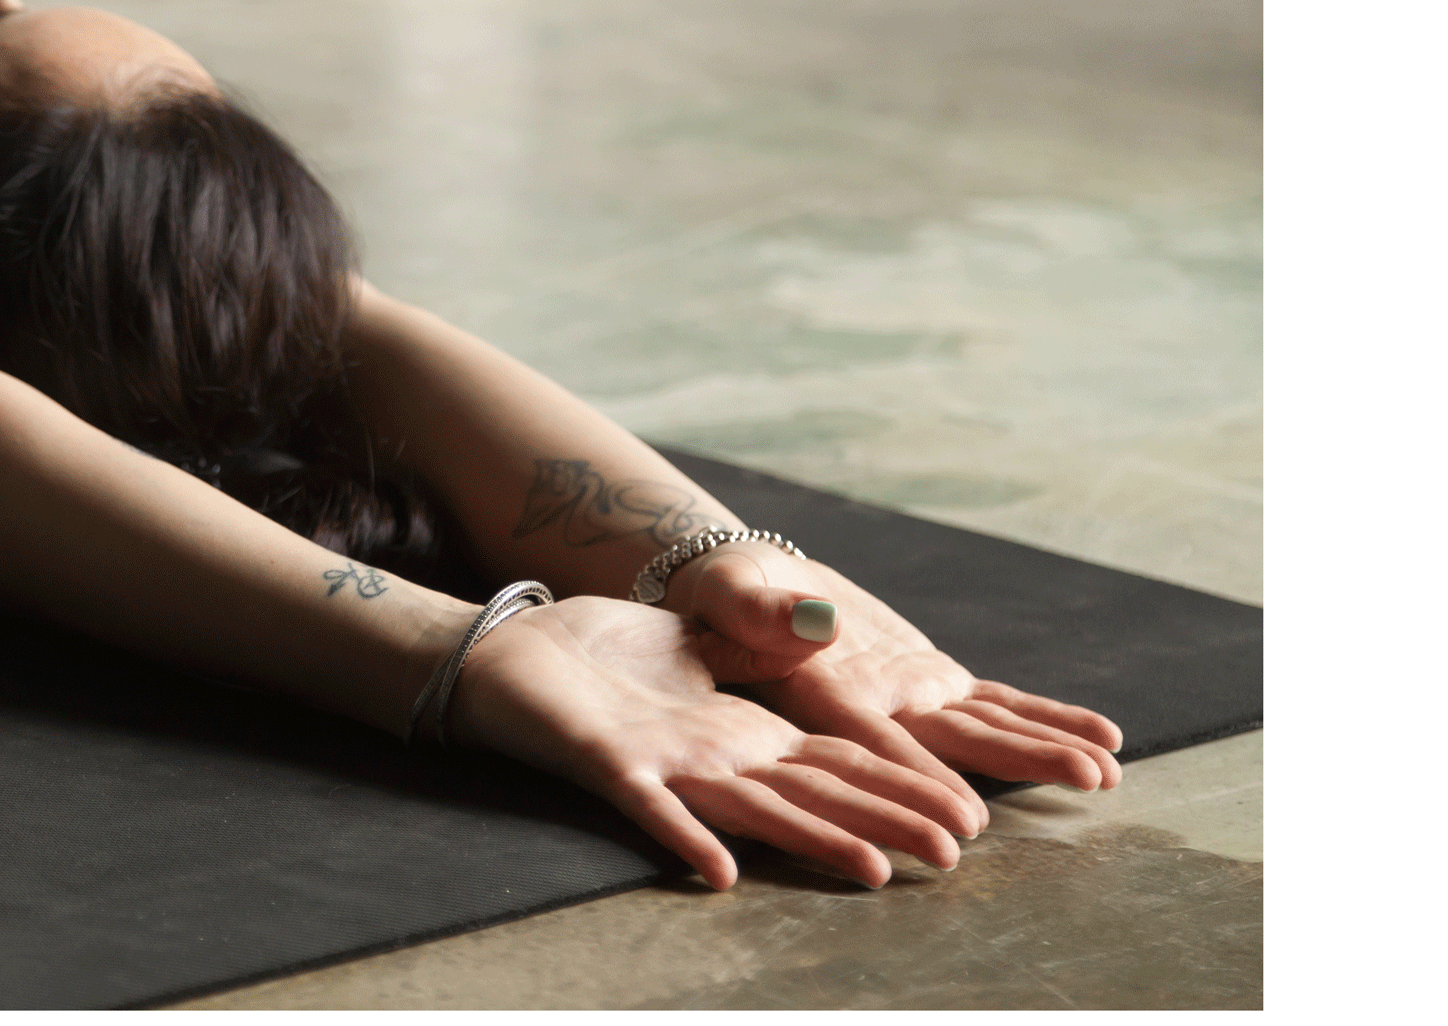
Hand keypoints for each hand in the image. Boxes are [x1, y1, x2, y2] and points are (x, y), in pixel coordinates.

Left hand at [447, 595, 973, 889]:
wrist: (522, 643)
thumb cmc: (615, 647)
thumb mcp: (709, 622)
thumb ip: (767, 627)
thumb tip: (824, 622)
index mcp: (752, 726)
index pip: (850, 756)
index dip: (910, 782)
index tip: (974, 807)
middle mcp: (724, 756)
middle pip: (822, 793)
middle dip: (889, 822)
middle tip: (958, 855)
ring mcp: (669, 762)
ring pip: (756, 811)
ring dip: (813, 842)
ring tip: (871, 875)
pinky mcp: (608, 761)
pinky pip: (649, 809)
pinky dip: (685, 839)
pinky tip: (717, 874)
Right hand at [662, 545, 1125, 823]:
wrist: (748, 589)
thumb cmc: (724, 592)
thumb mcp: (731, 593)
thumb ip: (762, 613)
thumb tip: (818, 622)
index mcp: (815, 697)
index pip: (871, 745)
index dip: (916, 778)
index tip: (960, 817)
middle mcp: (871, 711)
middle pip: (940, 751)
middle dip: (1004, 771)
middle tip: (1074, 786)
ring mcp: (908, 699)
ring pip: (981, 732)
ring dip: (1041, 751)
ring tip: (1104, 773)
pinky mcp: (931, 680)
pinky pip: (998, 705)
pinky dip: (1045, 718)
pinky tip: (1102, 737)